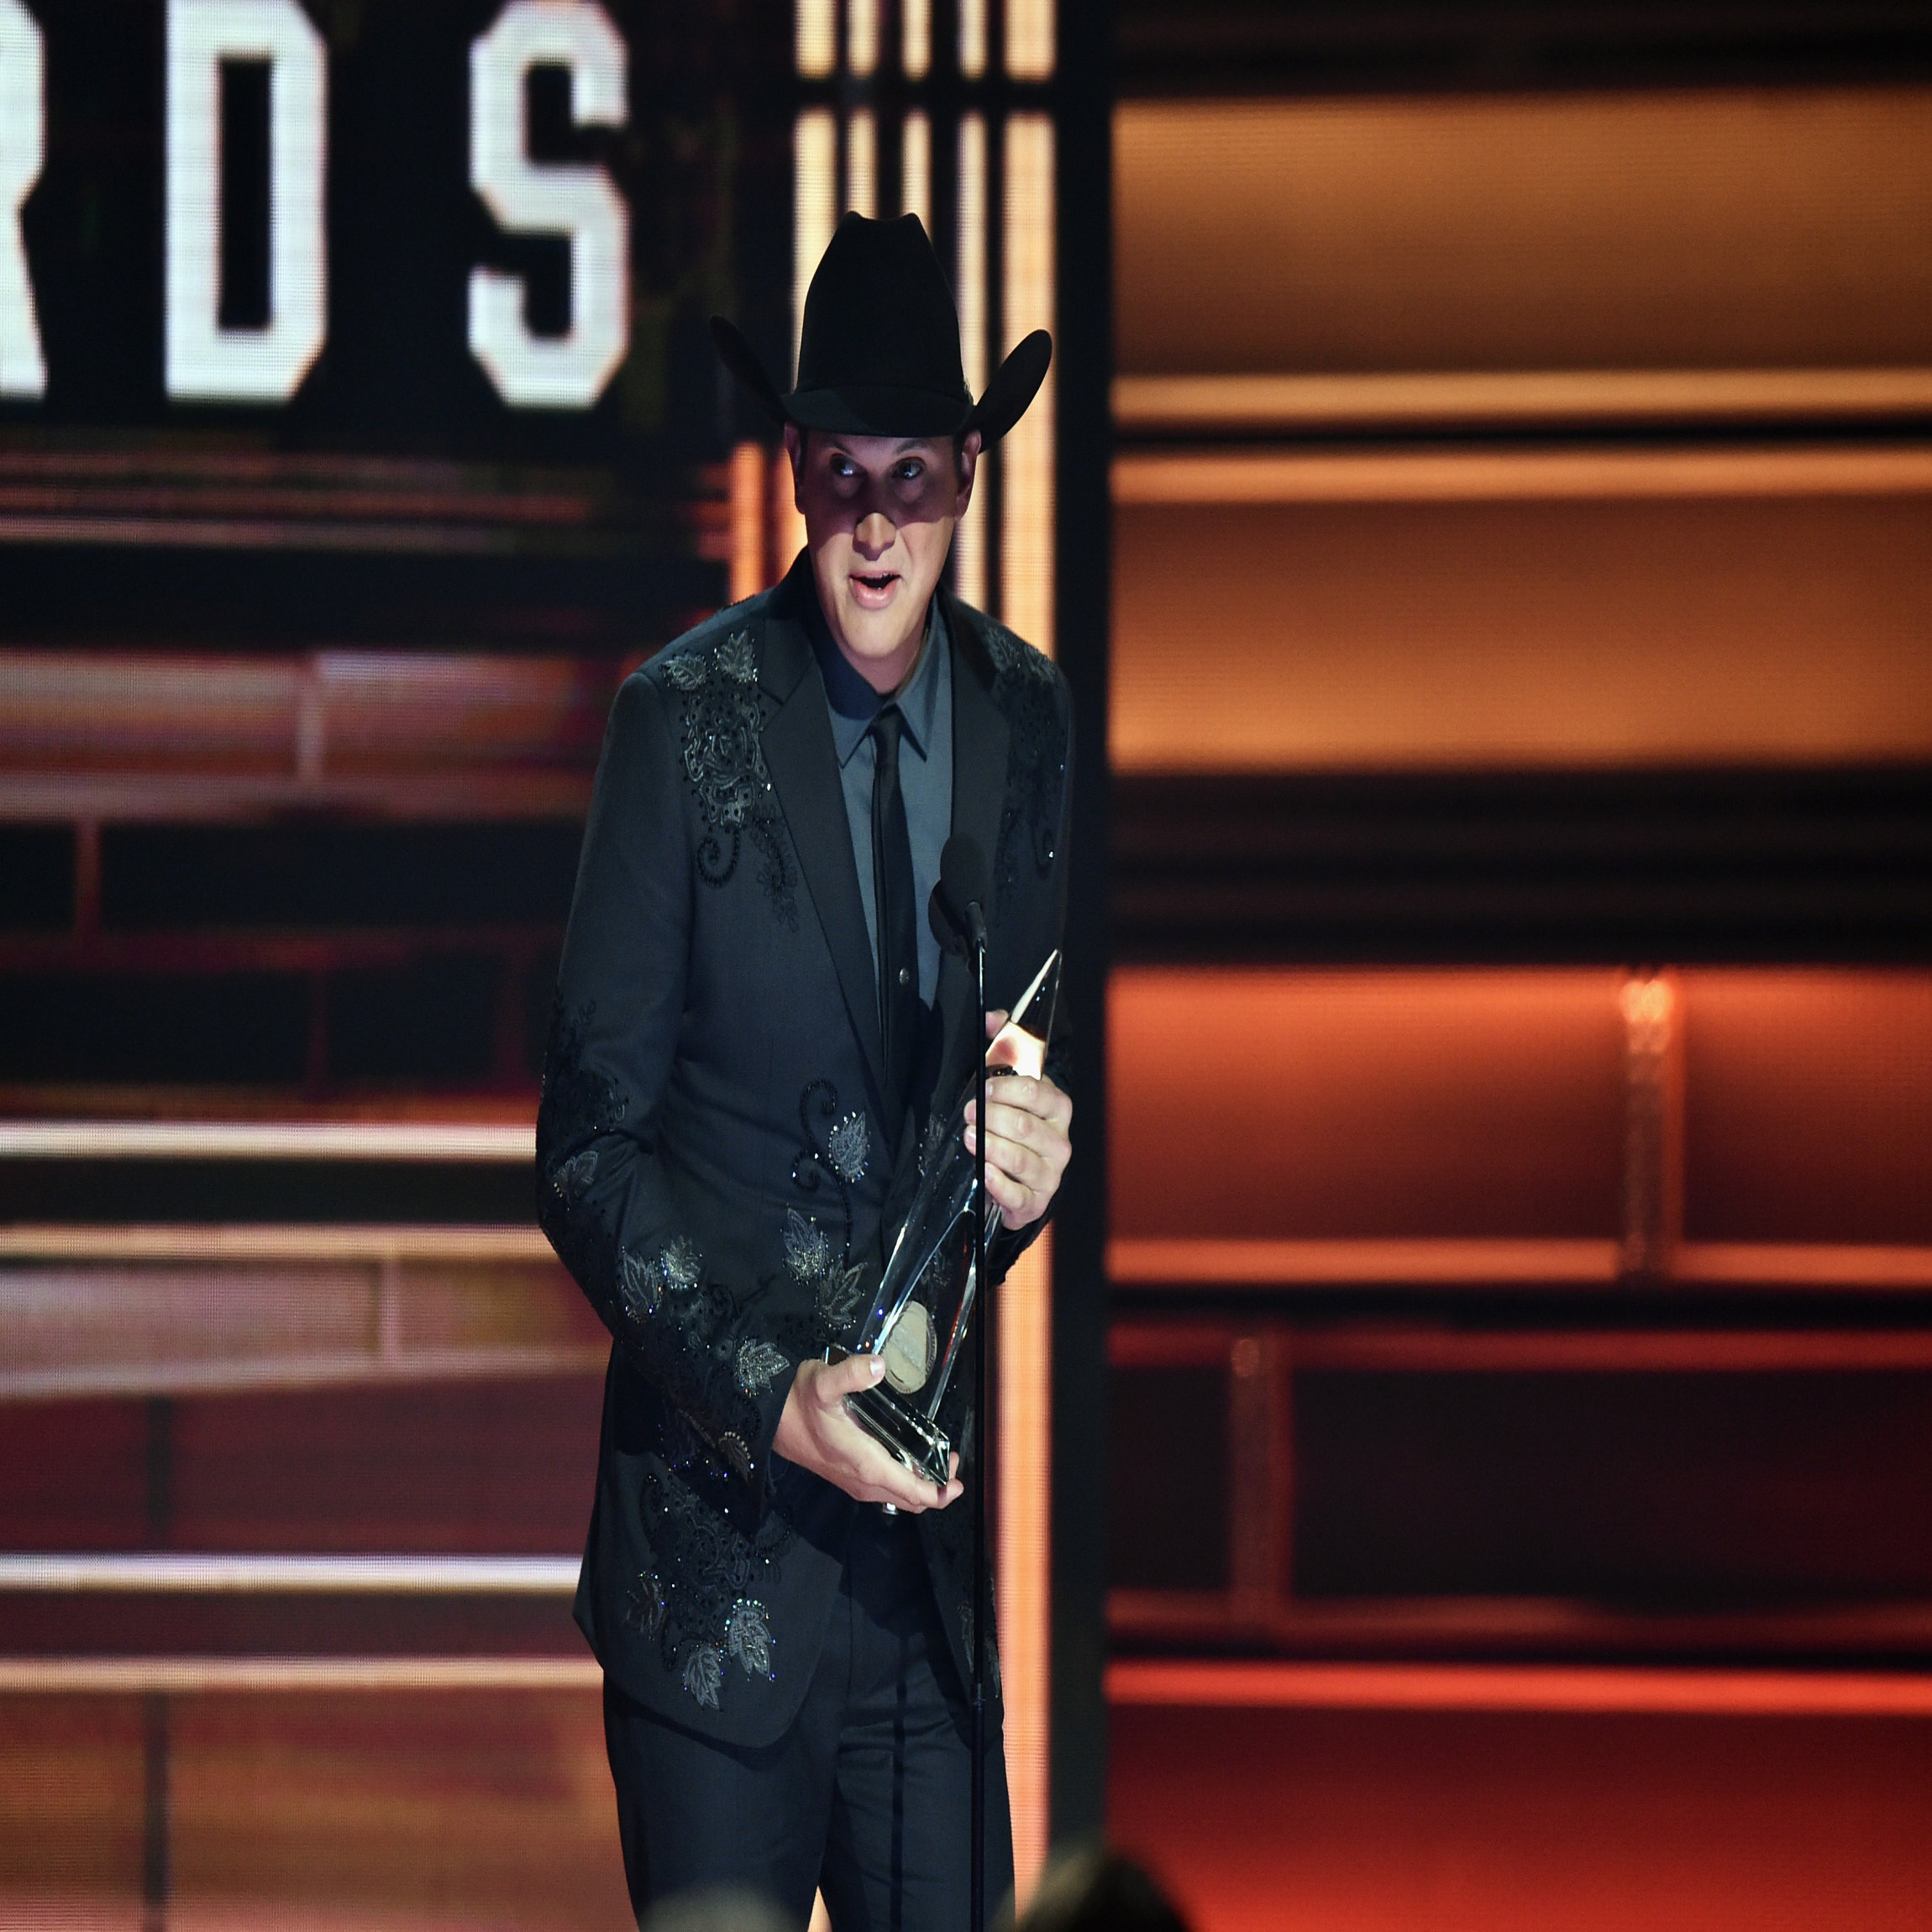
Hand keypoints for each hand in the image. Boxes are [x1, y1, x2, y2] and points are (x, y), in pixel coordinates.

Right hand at [772, 1354, 963, 1511]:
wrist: (768, 1419)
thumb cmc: (798, 1401)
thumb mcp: (824, 1381)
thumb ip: (852, 1374)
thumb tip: (878, 1366)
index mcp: (865, 1464)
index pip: (913, 1492)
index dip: (941, 1491)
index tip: (958, 1478)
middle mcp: (862, 1481)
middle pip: (911, 1499)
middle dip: (937, 1487)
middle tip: (951, 1460)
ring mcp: (854, 1482)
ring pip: (897, 1496)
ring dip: (920, 1483)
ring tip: (935, 1458)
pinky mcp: (847, 1477)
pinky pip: (884, 1489)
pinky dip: (903, 1480)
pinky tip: (906, 1456)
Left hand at [964, 1009, 1072, 1231]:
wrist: (1016, 1176)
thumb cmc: (1011, 1124)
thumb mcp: (1005, 1084)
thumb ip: (1001, 1045)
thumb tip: (994, 1016)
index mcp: (1057, 1109)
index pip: (1039, 1094)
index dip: (1009, 1090)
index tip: (984, 1088)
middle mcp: (1059, 1141)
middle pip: (1026, 1127)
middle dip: (993, 1118)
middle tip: (969, 1113)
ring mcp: (1050, 1174)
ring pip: (1021, 1159)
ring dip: (991, 1147)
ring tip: (969, 1137)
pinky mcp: (1035, 1201)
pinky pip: (1018, 1195)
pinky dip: (998, 1183)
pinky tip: (984, 1171)